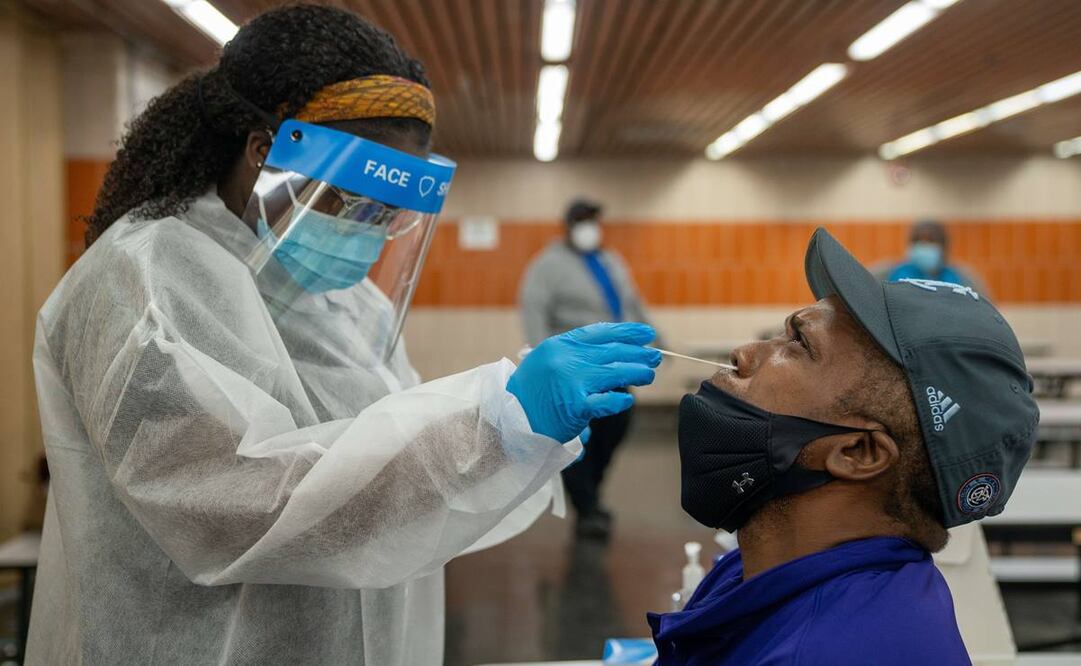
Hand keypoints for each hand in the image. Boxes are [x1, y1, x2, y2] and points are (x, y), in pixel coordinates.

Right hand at [507, 322, 659, 442]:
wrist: (506, 421)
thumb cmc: (527, 395)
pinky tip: (627, 400)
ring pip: (616, 372)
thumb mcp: (545, 363)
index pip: (600, 332)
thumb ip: (573, 356)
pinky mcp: (576, 406)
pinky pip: (608, 401)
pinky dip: (620, 400)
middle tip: (655, 355)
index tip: (646, 333)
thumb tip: (611, 353)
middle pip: (613, 351)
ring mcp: (572, 381)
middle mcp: (566, 358)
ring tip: (649, 375)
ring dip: (637, 373)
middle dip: (639, 352)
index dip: (626, 331)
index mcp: (558, 345)